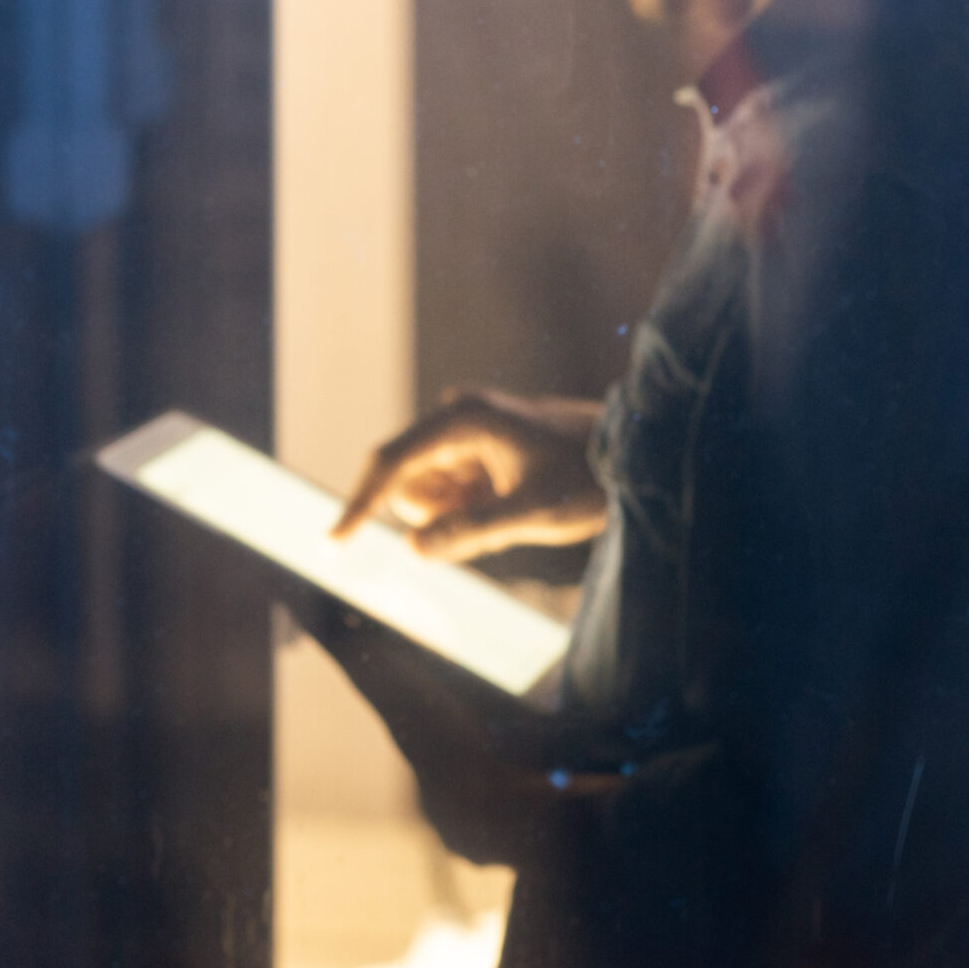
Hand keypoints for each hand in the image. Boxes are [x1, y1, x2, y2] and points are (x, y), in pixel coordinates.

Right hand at [331, 386, 607, 561]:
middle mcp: (457, 418)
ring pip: (428, 493)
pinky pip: (451, 494)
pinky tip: (511, 508)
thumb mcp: (533, 510)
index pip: (391, 463)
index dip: (360, 504)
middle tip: (492, 520)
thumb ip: (471, 530)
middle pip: (407, 482)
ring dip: (454, 518)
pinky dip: (469, 514)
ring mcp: (468, 435)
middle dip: (436, 516)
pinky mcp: (479, 452)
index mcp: (462, 418)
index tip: (334, 544)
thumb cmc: (588, 477)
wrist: (635, 454)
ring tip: (508, 514)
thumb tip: (411, 549)